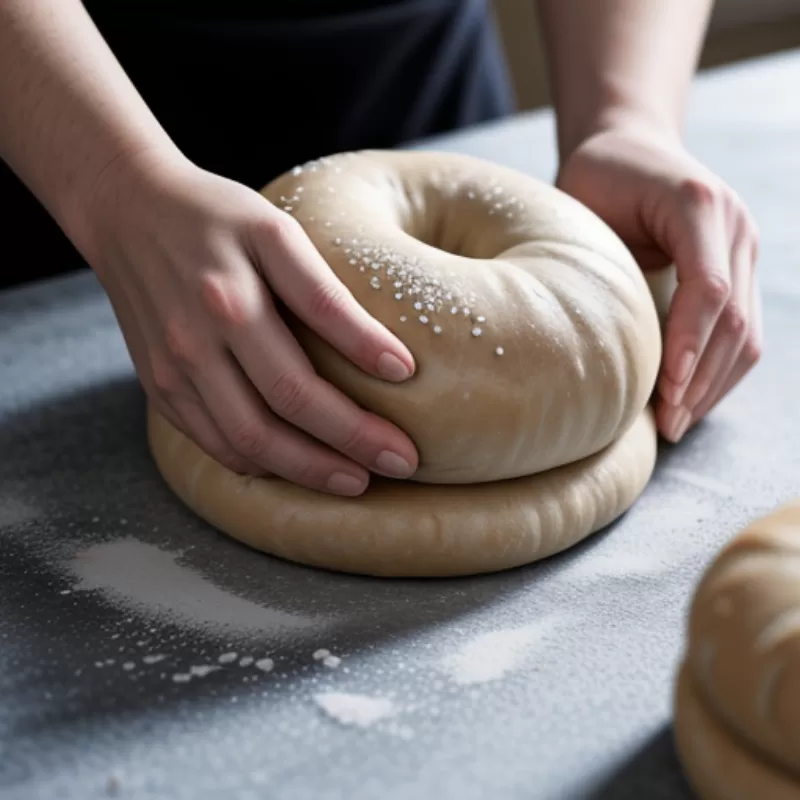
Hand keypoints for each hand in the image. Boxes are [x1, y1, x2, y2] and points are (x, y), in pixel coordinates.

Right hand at [77, 149, 418, 494]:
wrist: (126, 211)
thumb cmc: (216, 218)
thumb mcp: (274, 232)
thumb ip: (324, 293)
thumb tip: (393, 360)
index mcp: (233, 294)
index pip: (309, 354)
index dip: (363, 377)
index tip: (410, 391)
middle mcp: (199, 337)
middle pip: (282, 409)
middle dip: (349, 445)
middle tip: (400, 463)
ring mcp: (173, 369)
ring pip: (246, 442)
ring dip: (308, 470)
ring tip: (355, 480)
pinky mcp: (159, 387)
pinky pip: (214, 443)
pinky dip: (261, 463)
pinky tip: (298, 466)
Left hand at [556, 122, 761, 441]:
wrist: (628, 148)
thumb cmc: (594, 181)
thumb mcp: (584, 206)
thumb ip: (601, 262)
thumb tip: (598, 341)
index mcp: (698, 204)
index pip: (710, 287)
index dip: (690, 344)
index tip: (666, 390)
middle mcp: (735, 225)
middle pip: (735, 319)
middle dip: (701, 379)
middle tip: (668, 424)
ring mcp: (745, 248)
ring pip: (748, 333)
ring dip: (713, 385)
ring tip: (678, 423)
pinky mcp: (741, 269)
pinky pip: (743, 330)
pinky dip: (720, 371)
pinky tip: (691, 399)